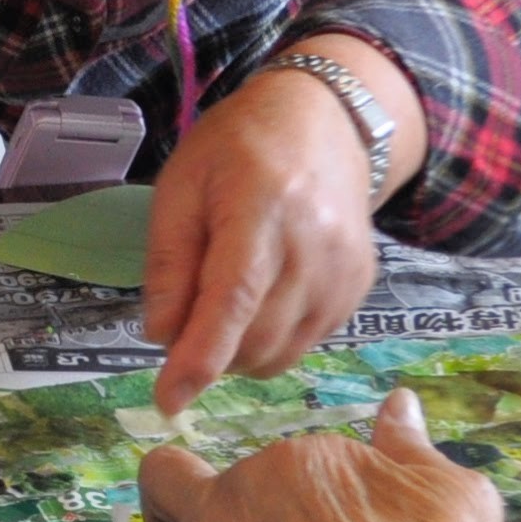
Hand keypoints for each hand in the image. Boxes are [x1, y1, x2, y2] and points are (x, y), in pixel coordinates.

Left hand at [116, 389, 520, 521]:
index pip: (280, 472)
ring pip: (156, 493)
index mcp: (313, 457)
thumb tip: (401, 403)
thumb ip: (411, 445)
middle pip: (191, 465)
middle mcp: (258, 472)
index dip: (288, 511)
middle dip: (189, 491)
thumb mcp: (447, 486)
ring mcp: (221, 516)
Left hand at [142, 46, 413, 417]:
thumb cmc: (238, 146)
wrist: (324, 120)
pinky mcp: (359, 288)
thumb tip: (161, 336)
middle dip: (209, 353)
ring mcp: (343, 271)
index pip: (232, 299)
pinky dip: (271, 342)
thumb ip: (168, 262)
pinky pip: (305, 344)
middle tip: (184, 321)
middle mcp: (313, 244)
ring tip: (221, 305)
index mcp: (261, 207)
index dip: (199, 358)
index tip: (168, 401)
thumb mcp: (181, 185)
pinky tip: (260, 299)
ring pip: (281, 354)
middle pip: (256, 338)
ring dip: (239, 353)